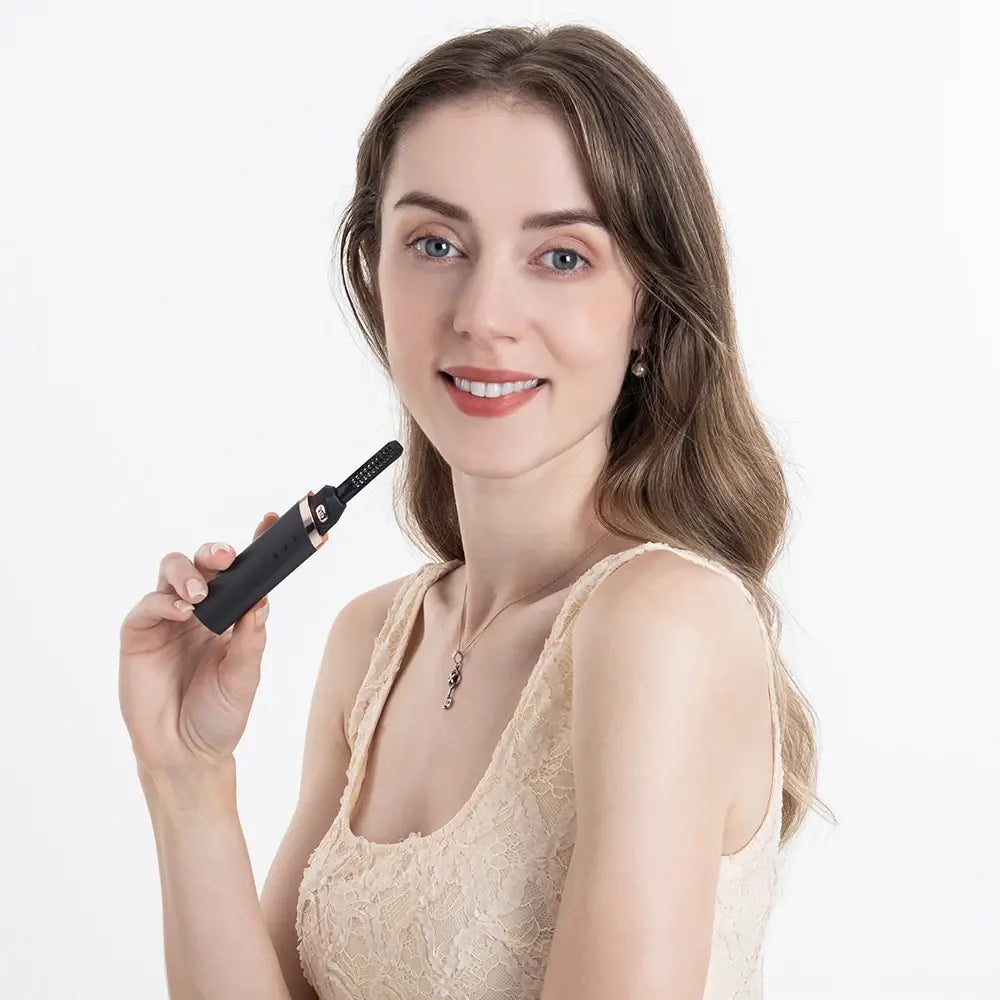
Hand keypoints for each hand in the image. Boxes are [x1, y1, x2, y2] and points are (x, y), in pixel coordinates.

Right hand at [118, 513, 279, 780]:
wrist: (185, 754)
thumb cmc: (220, 715)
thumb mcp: (244, 679)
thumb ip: (251, 641)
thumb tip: (262, 602)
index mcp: (232, 615)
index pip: (243, 572)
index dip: (254, 543)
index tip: (268, 520)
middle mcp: (201, 610)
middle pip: (204, 561)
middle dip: (215, 552)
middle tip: (226, 558)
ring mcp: (168, 619)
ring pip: (172, 571)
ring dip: (188, 573)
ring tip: (200, 595)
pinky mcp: (140, 634)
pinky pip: (148, 605)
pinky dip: (164, 601)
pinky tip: (181, 612)